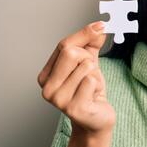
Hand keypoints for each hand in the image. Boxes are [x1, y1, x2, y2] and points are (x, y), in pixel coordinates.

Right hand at [37, 21, 115, 135]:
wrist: (97, 120)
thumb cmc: (90, 92)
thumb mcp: (89, 65)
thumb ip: (91, 46)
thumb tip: (98, 27)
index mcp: (46, 75)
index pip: (64, 45)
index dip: (84, 34)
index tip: (100, 26)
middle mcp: (47, 87)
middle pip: (71, 52)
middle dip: (88, 58)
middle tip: (91, 72)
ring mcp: (58, 99)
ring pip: (85, 66)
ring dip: (95, 74)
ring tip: (91, 87)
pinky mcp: (74, 107)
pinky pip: (91, 81)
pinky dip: (97, 85)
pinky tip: (93, 96)